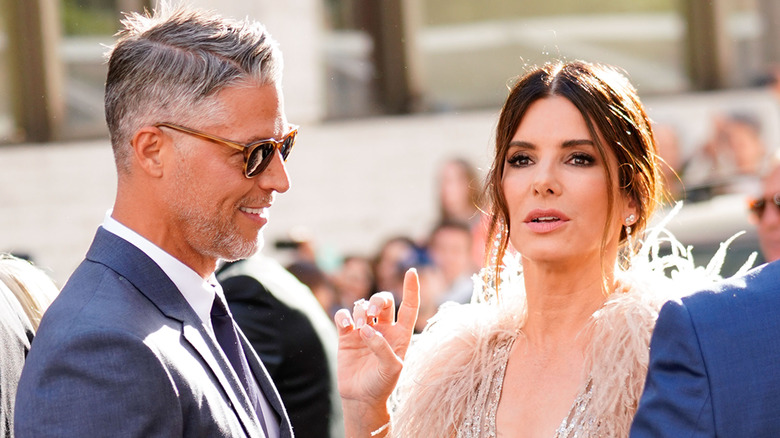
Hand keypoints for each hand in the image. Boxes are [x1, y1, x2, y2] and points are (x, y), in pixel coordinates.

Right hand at [334, 268, 419, 434]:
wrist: (360, 398)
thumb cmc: (381, 385)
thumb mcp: (391, 370)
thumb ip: (383, 349)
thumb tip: (368, 330)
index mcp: (401, 334)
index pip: (409, 306)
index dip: (411, 289)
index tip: (410, 272)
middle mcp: (383, 329)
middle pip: (383, 301)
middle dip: (377, 300)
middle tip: (372, 311)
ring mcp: (364, 330)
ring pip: (362, 306)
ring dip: (360, 311)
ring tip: (359, 326)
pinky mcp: (347, 336)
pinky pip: (344, 316)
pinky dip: (343, 315)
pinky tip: (345, 324)